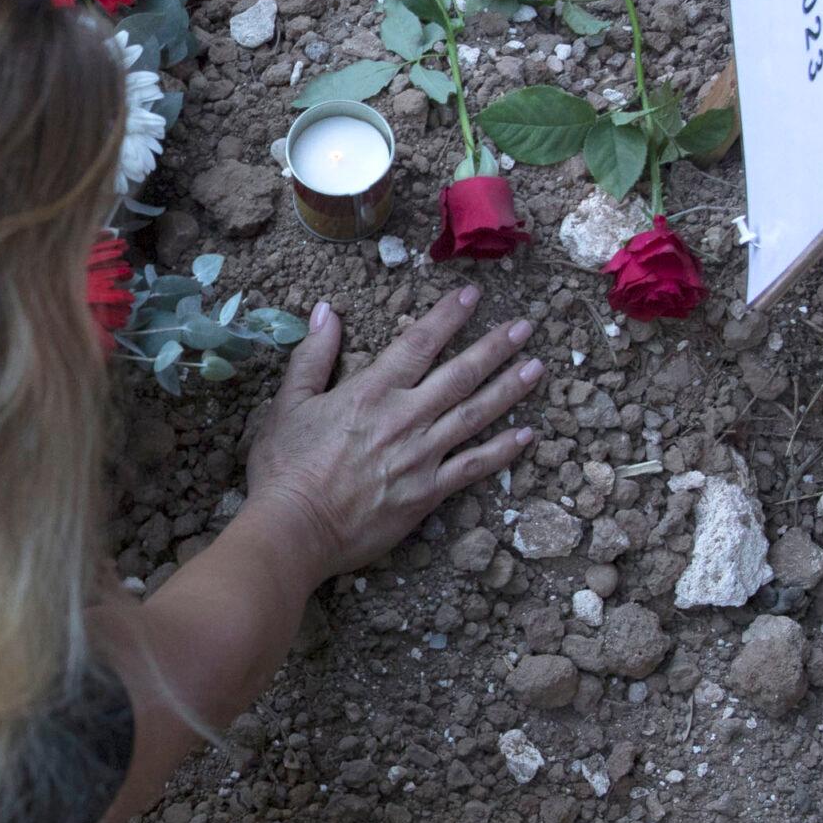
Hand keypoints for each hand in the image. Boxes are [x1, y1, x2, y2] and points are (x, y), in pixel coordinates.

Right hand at [240, 285, 541, 584]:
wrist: (295, 527)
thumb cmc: (285, 467)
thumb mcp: (289, 403)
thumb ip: (313, 356)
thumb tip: (328, 312)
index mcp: (371, 392)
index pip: (418, 343)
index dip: (448, 316)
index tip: (473, 295)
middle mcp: (405, 418)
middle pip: (460, 375)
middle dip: (495, 347)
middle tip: (525, 326)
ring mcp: (422, 456)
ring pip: (476, 415)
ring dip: (509, 389)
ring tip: (537, 367)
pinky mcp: (428, 492)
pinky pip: (474, 467)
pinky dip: (502, 450)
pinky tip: (526, 435)